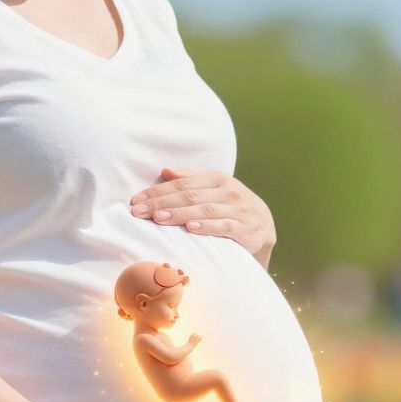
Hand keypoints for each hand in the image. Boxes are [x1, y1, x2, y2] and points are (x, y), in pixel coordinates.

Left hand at [130, 167, 276, 267]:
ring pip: (205, 210)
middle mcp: (231, 191)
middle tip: (139, 212)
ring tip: (158, 218)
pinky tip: (190, 229)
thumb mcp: (214, 191)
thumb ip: (191, 180)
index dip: (158, 191)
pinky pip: (225, 227)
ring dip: (180, 214)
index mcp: (219, 178)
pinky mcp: (249, 231)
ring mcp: (241, 211)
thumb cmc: (231, 209)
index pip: (183, 183)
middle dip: (162, 203)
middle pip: (190, 196)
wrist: (265, 229)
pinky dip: (207, 227)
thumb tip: (165, 170)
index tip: (136, 200)